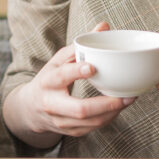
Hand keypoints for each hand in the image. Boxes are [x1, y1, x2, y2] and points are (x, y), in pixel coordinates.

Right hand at [16, 22, 135, 138]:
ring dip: (112, 112)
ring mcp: (61, 121)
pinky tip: (118, 108)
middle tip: (125, 96)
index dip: (77, 72)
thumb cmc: (49, 79)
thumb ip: (80, 46)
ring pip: (90, 122)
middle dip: (106, 104)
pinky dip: (108, 118)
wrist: (30, 109)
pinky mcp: (70, 132)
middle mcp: (52, 104)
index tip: (93, 67)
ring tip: (128, 100)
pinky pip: (92, 128)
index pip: (62, 76)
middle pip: (80, 108)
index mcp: (48, 81)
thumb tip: (103, 26)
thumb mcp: (58, 61)